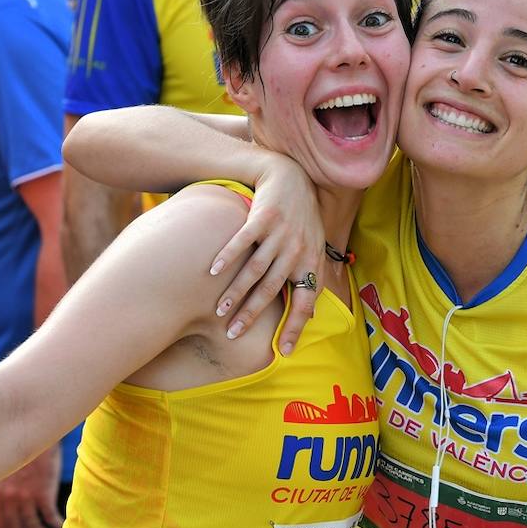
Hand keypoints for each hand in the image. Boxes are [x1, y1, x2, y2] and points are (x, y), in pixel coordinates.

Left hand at [0, 446, 63, 527]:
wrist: (38, 435)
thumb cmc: (27, 451)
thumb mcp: (10, 470)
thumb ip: (8, 487)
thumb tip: (13, 502)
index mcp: (0, 493)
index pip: (0, 523)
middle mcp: (10, 497)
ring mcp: (26, 496)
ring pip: (32, 527)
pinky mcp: (43, 493)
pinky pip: (48, 517)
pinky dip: (55, 525)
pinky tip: (60, 526)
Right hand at [207, 157, 321, 354]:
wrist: (291, 175)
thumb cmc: (300, 217)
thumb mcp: (312, 247)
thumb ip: (307, 277)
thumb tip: (312, 315)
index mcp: (311, 261)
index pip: (306, 302)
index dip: (295, 327)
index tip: (282, 351)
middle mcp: (298, 249)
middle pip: (272, 289)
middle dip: (251, 315)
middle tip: (233, 334)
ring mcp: (281, 232)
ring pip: (256, 269)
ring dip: (236, 292)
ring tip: (219, 310)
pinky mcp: (264, 216)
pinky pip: (244, 241)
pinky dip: (228, 256)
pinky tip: (214, 271)